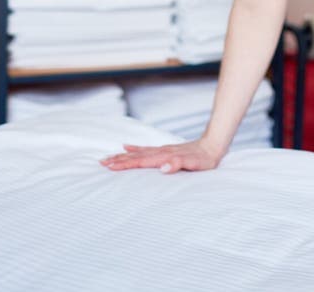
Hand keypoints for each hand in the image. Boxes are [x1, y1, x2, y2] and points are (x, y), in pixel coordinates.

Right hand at [99, 137, 223, 173]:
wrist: (213, 145)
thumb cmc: (203, 159)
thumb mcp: (194, 164)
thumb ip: (177, 165)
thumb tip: (162, 168)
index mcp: (164, 157)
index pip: (140, 161)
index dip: (124, 163)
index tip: (109, 166)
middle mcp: (160, 152)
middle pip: (135, 156)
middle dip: (118, 160)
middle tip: (101, 162)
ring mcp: (162, 150)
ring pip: (138, 152)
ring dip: (123, 155)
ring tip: (108, 157)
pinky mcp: (165, 150)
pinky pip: (146, 149)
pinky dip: (135, 148)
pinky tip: (127, 146)